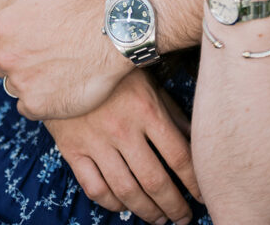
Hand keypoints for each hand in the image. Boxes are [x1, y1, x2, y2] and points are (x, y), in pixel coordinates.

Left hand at [0, 0, 132, 119]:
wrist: (116, 32)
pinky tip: (62, 83)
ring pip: (15, 85)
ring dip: (31, 79)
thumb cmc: (84, 2)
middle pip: (2, 64)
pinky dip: (41, 99)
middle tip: (49, 49)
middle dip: (20, 58)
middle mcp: (6, 56)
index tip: (27, 37)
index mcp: (3, 25)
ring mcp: (21, 82)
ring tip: (59, 66)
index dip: (6, 39)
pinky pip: (28, 107)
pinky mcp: (37, 105)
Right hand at [47, 72, 200, 224]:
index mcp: (146, 110)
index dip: (194, 182)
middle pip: (154, 180)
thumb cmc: (116, 72)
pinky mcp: (73, 150)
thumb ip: (172, 114)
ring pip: (126, 190)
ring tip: (160, 219)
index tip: (203, 196)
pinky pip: (95, 188)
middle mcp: (122, 128)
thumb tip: (196, 142)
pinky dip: (111, 204)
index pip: (178, 156)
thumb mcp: (150, 84)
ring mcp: (96, 141)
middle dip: (174, 205)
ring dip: (147, 211)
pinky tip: (124, 206)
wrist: (66, 61)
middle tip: (184, 218)